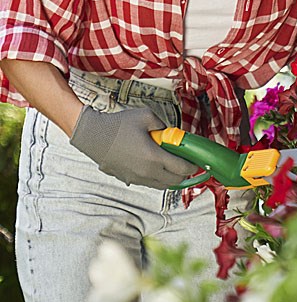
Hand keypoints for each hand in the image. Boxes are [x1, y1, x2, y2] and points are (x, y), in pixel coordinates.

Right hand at [70, 105, 197, 188]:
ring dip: (171, 178)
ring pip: (162, 185)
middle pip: (175, 181)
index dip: (193, 166)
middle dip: (184, 174)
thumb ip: (164, 126)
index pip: (182, 168)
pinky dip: (158, 178)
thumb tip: (172, 135)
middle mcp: (147, 172)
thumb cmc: (118, 125)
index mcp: (154, 158)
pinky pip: (149, 183)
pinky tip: (157, 167)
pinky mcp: (129, 179)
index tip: (197, 162)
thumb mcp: (146, 116)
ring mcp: (137, 178)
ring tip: (173, 166)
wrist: (93, 136)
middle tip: (187, 164)